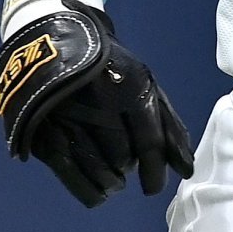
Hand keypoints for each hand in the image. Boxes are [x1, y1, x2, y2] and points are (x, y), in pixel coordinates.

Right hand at [0, 3, 195, 207]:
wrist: (55, 38)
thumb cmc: (111, 69)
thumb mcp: (145, 84)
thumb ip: (168, 124)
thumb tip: (186, 168)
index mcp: (131, 88)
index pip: (149, 142)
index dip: (154, 172)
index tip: (153, 188)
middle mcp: (100, 102)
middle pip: (122, 156)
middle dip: (128, 168)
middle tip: (126, 167)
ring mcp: (70, 116)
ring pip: (98, 167)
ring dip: (111, 181)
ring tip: (114, 181)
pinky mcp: (45, 128)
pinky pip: (70, 171)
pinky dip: (88, 189)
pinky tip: (98, 193)